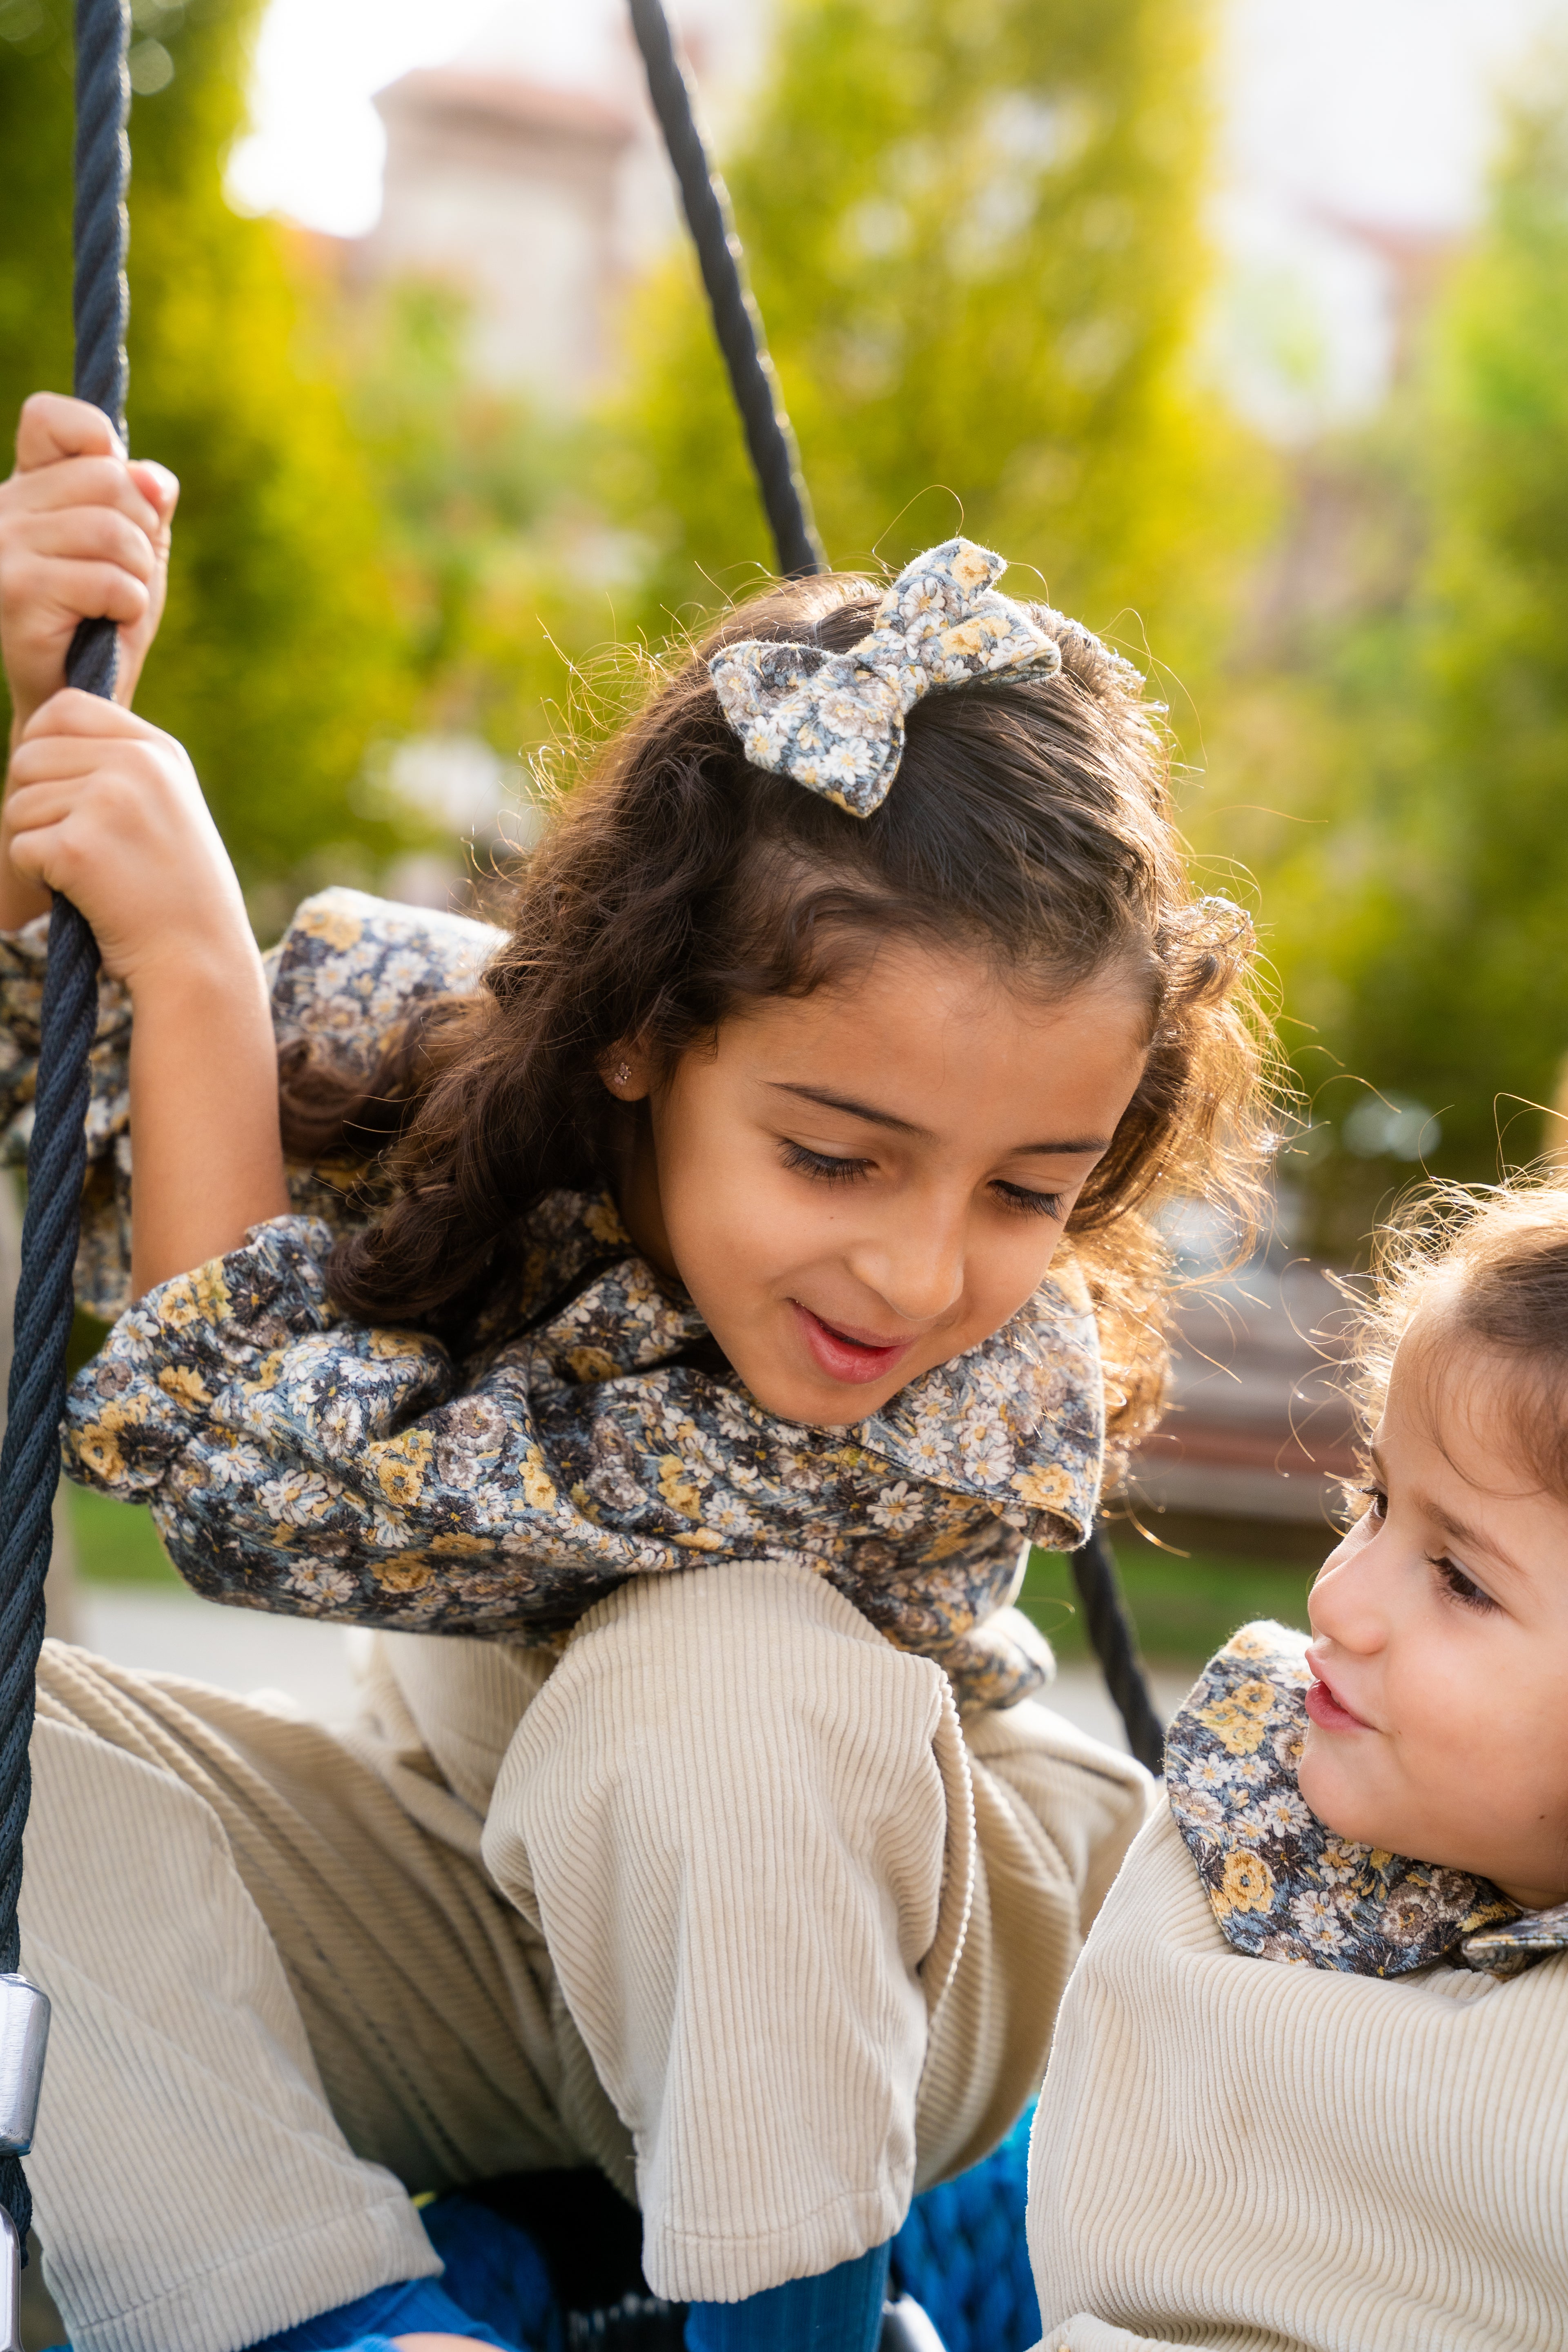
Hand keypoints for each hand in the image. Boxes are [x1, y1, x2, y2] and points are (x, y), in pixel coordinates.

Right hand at [0, 392, 178, 748]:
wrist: (77, 697)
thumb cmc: (104, 620)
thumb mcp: (136, 548)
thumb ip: (146, 500)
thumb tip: (154, 477)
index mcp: (25, 486)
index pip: (52, 419)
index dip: (99, 442)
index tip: (118, 486)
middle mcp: (1, 508)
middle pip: (107, 478)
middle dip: (142, 531)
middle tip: (125, 573)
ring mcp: (2, 547)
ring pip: (114, 531)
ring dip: (138, 575)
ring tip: (115, 603)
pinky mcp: (16, 591)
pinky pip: (110, 580)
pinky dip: (128, 607)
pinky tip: (104, 625)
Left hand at [1, 689, 249, 981]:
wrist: (200, 958)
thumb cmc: (176, 891)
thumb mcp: (165, 806)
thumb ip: (117, 765)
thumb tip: (37, 741)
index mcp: (158, 749)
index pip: (65, 708)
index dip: (41, 743)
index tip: (60, 790)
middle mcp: (136, 764)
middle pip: (28, 757)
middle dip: (34, 804)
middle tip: (76, 846)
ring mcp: (108, 802)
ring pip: (17, 805)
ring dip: (34, 844)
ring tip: (86, 875)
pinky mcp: (79, 847)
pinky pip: (18, 848)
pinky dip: (35, 878)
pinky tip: (79, 894)